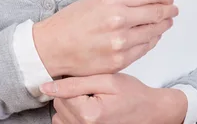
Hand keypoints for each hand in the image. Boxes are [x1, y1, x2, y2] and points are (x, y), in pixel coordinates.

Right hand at [33, 0, 178, 77]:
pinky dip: (151, 41)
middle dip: (169, 10)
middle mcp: (119, 21)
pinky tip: (151, 36)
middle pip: (157, 13)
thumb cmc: (71, 21)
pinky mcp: (120, 61)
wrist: (53, 47)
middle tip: (172, 9)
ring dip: (162, 26)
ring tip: (165, 22)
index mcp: (113, 0)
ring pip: (154, 32)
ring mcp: (120, 43)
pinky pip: (144, 49)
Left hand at [41, 73, 187, 123]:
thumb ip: (76, 83)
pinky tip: (88, 109)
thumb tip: (46, 87)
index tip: (88, 80)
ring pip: (60, 117)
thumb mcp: (107, 80)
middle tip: (93, 90)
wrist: (150, 112)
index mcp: (88, 114)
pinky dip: (74, 116)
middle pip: (59, 106)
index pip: (60, 94)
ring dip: (71, 106)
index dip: (74, 82)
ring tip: (91, 100)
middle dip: (72, 94)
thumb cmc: (133, 94)